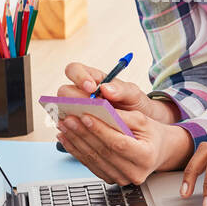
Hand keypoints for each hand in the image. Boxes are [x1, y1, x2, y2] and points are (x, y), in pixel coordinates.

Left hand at [57, 107, 192, 183]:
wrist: (158, 151)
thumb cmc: (152, 134)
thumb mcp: (143, 120)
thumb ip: (122, 116)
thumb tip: (99, 109)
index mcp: (146, 156)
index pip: (119, 143)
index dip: (100, 130)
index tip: (85, 116)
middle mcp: (134, 172)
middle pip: (103, 152)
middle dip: (83, 134)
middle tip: (68, 118)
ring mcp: (121, 179)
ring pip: (93, 159)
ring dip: (75, 141)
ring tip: (64, 126)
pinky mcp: (110, 179)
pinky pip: (89, 165)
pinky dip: (75, 150)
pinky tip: (66, 138)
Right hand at [58, 61, 177, 123]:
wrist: (144, 124)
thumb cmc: (136, 104)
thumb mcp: (134, 94)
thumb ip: (122, 89)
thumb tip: (105, 88)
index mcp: (92, 79)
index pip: (74, 70)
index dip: (79, 77)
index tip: (91, 88)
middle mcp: (81, 94)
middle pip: (64, 92)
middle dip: (73, 99)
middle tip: (87, 108)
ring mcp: (78, 110)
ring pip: (62, 110)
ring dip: (71, 116)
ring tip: (84, 123)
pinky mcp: (78, 127)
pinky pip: (68, 128)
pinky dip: (73, 131)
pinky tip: (82, 135)